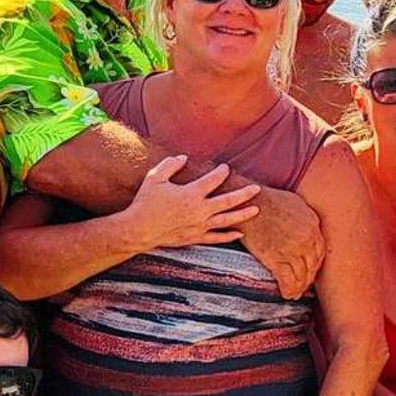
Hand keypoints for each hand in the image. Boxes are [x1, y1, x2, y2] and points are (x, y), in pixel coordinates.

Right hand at [120, 155, 260, 249]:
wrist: (138, 229)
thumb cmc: (145, 202)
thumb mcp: (155, 178)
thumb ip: (170, 165)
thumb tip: (183, 157)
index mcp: (191, 194)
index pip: (213, 180)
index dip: (221, 172)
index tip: (225, 168)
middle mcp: (199, 210)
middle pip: (228, 201)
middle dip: (244, 194)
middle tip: (256, 188)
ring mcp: (199, 226)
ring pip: (227, 220)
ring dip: (243, 215)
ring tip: (256, 210)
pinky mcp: (195, 237)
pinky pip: (216, 238)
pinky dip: (229, 236)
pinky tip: (240, 233)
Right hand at [238, 187, 324, 298]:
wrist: (246, 204)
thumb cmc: (267, 200)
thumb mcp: (296, 202)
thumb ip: (306, 216)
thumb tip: (310, 225)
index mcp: (312, 225)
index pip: (320, 251)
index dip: (316, 264)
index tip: (311, 271)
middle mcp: (306, 239)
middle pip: (312, 265)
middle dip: (308, 279)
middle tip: (303, 286)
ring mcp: (292, 250)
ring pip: (301, 275)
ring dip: (299, 287)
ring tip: (295, 293)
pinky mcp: (276, 258)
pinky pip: (287, 279)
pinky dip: (288, 289)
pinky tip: (286, 294)